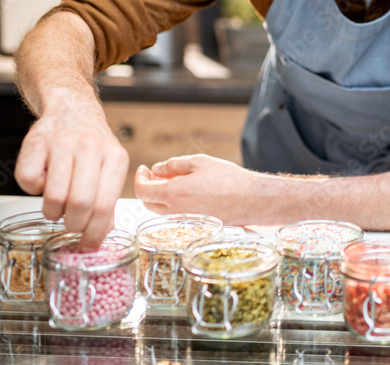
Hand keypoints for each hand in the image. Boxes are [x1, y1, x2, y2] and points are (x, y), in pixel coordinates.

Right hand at [14, 93, 127, 248]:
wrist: (73, 111)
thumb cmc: (92, 146)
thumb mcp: (110, 169)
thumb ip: (107, 201)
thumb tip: (100, 236)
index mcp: (116, 158)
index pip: (104, 205)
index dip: (94, 232)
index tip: (88, 245)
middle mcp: (91, 148)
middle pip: (79, 203)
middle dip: (74, 225)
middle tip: (71, 226)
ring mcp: (63, 143)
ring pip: (53, 196)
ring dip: (53, 212)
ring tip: (58, 205)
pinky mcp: (36, 142)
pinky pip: (28, 181)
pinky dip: (32, 190)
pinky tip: (44, 180)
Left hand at [134, 154, 248, 223]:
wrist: (250, 200)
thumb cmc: (228, 179)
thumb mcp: (199, 162)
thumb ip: (173, 165)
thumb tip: (157, 169)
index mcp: (173, 194)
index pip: (141, 190)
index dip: (139, 178)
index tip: (144, 169)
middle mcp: (174, 212)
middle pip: (148, 202)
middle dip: (148, 186)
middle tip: (155, 174)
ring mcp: (184, 222)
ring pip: (160, 210)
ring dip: (159, 196)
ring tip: (171, 181)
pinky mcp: (193, 227)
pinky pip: (174, 216)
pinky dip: (172, 204)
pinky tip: (184, 193)